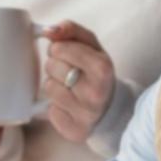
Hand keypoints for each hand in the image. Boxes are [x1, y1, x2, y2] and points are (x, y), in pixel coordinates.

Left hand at [39, 20, 116, 142]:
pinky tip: (70, 105)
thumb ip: (71, 30)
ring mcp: (85, 115)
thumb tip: (49, 30)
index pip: (59, 48)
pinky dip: (55, 106)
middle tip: (70, 72)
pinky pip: (50, 111)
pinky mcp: (75, 130)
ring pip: (49, 88)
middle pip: (51, 67)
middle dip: (56, 66)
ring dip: (55, 85)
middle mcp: (95, 93)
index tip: (66, 53)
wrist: (111, 107)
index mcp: (102, 68)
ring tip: (71, 88)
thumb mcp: (91, 45)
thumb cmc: (96, 71)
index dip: (58, 48)